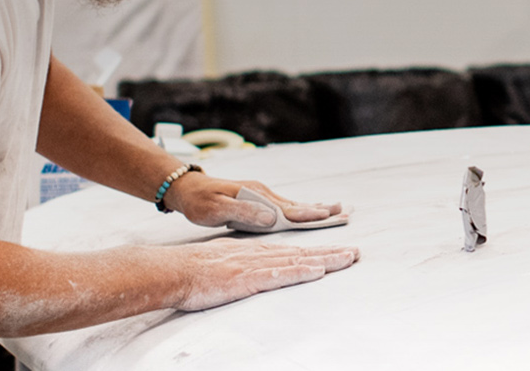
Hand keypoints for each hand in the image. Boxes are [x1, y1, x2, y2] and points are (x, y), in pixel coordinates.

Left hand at [165, 173, 343, 228]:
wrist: (187, 189)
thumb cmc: (200, 201)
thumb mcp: (217, 209)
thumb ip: (244, 213)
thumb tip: (271, 218)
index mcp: (256, 196)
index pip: (288, 208)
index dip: (308, 214)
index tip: (328, 216)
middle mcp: (263, 193)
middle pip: (297, 205)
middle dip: (321, 209)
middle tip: (344, 211)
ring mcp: (261, 196)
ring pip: (293, 205)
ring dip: (314, 209)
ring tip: (335, 210)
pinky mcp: (258, 201)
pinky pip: (284, 207)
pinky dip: (300, 210)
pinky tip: (308, 211)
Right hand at [168, 240, 358, 312]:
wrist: (174, 270)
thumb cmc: (195, 269)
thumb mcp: (226, 261)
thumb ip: (246, 262)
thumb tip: (260, 268)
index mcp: (255, 252)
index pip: (293, 251)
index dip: (317, 251)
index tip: (337, 251)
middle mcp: (260, 255)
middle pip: (302, 253)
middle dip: (330, 253)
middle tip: (355, 253)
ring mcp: (254, 266)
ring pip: (297, 260)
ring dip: (325, 260)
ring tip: (348, 258)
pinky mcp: (247, 278)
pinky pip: (278, 275)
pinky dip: (299, 272)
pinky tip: (317, 271)